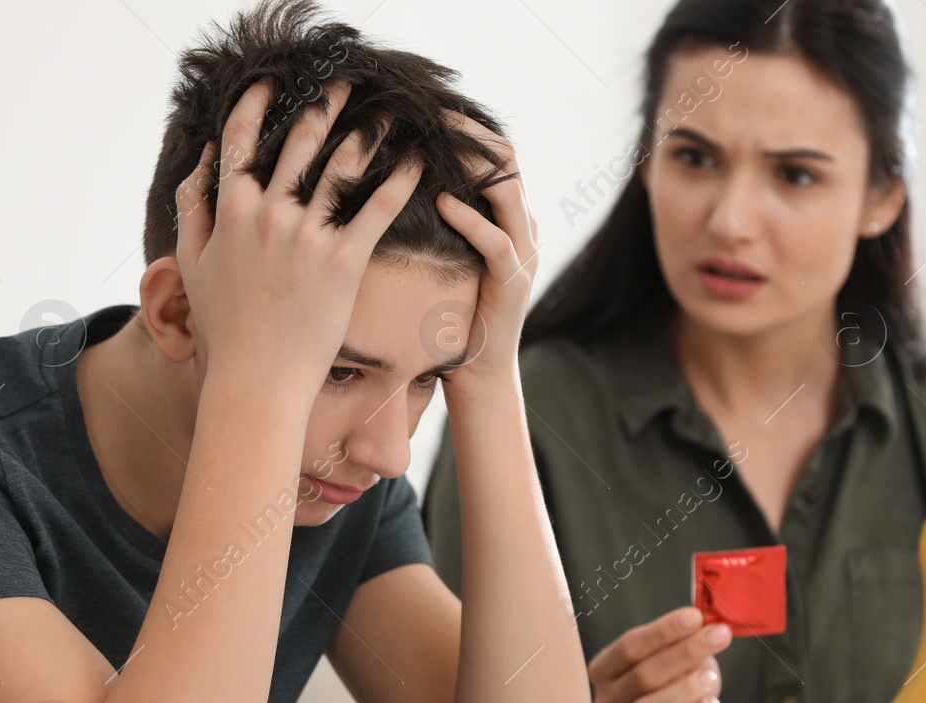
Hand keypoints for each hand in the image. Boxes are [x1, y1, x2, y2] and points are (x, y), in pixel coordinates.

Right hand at [174, 76, 422, 394]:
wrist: (257, 380)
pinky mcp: (343, 263)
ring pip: (340, 166)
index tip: (277, 84)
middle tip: (347, 85)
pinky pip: (376, 210)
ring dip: (366, 133)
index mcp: (230, 210)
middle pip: (299, 141)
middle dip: (325, 105)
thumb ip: (192, 207)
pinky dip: (399, 180)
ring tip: (387, 114)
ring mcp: (306, 237)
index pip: (241, 139)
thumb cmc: (225, 327)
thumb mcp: (193, 263)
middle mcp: (267, 215)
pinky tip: (417, 161)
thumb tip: (201, 159)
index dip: (259, 104)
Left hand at [431, 110, 538, 391]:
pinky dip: (471, 217)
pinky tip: (442, 201)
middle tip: (430, 113)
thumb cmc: (452, 314)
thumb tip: (400, 176)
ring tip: (436, 144)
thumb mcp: (448, 254)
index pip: (499, 154)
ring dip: (473, 164)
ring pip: (509, 191)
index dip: (468, 127)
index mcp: (511, 218)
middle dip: (470, 133)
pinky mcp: (513, 282)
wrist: (478, 371)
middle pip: (509, 160)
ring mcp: (525, 255)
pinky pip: (497, 240)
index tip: (428, 107)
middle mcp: (525, 229)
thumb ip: (441, 218)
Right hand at [587, 607, 732, 702]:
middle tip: (719, 636)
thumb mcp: (675, 663)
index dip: (663, 630)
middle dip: (686, 652)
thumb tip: (707, 630)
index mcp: (604, 670)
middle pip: (643, 674)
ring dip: (686, 689)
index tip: (695, 616)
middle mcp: (607, 702)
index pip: (629, 646)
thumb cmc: (673, 692)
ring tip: (711, 679)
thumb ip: (685, 646)